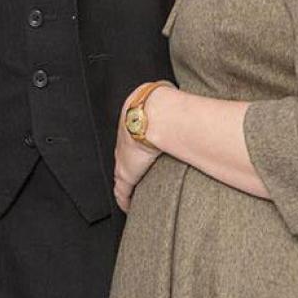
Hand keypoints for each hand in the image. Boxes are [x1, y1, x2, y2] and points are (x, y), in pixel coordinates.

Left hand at [113, 87, 164, 212]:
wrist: (155, 115)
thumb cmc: (161, 103)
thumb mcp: (162, 94)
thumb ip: (167, 94)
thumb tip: (175, 89)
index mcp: (132, 123)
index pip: (131, 138)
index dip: (137, 146)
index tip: (141, 152)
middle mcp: (124, 142)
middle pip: (124, 156)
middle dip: (130, 164)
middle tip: (139, 173)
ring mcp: (124, 159)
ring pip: (122, 175)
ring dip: (127, 185)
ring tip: (133, 194)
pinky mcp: (126, 174)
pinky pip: (122, 191)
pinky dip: (124, 200)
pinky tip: (128, 207)